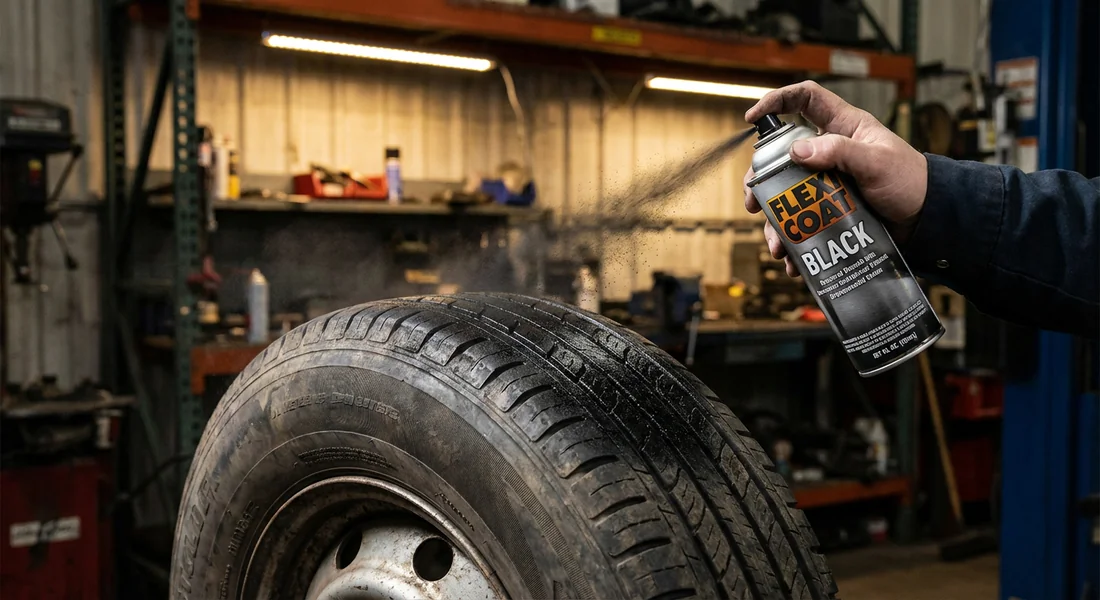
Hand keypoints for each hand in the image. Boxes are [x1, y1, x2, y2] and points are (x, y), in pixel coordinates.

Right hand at [743, 81, 927, 276]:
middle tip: (754, 201)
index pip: (806, 99)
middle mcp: (829, 152)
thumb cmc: (911, 181)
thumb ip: (839, 151)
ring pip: (786, 195)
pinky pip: (802, 223)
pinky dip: (794, 242)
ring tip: (777, 244)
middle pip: (781, 156)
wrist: (927, 220)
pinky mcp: (829, 209)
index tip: (752, 117)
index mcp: (843, 127)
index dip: (777, 100)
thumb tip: (796, 150)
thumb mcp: (877, 161)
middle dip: (762, 179)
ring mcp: (826, 182)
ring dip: (776, 221)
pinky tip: (792, 258)